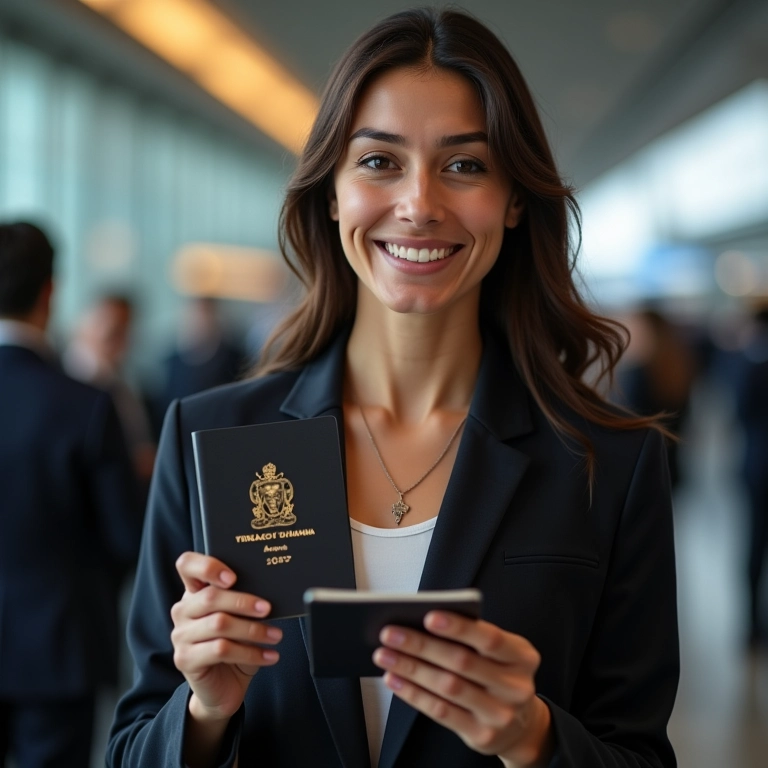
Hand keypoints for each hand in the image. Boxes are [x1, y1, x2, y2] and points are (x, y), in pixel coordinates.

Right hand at [171, 552, 282, 722]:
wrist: (224, 687)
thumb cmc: (235, 645)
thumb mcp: (240, 618)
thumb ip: (243, 600)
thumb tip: (270, 589)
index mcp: (194, 592)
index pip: (187, 565)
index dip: (208, 566)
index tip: (233, 577)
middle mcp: (182, 610)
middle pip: (210, 597)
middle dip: (243, 602)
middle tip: (267, 608)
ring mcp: (181, 636)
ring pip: (219, 624)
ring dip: (253, 630)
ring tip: (276, 635)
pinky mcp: (185, 659)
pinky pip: (221, 650)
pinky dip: (250, 653)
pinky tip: (269, 655)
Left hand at [373, 612, 552, 766]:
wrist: (521, 725)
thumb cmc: (499, 674)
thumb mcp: (500, 653)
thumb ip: (472, 638)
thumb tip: (421, 623)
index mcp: (522, 656)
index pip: (490, 638)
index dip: (458, 628)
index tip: (427, 616)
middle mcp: (515, 686)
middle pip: (462, 662)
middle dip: (421, 645)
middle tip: (390, 633)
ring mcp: (499, 714)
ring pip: (447, 687)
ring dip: (410, 668)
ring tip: (384, 654)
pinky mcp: (481, 735)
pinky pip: (441, 711)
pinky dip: (413, 694)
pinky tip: (394, 679)